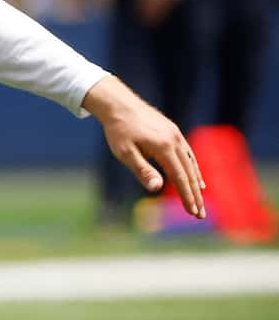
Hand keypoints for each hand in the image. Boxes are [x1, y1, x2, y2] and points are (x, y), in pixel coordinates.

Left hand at [83, 74, 204, 217]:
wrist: (119, 104)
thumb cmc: (118, 131)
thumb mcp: (125, 153)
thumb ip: (142, 170)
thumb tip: (157, 189)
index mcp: (164, 148)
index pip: (180, 178)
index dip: (187, 196)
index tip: (193, 212)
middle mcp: (175, 141)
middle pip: (189, 173)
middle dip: (195, 195)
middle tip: (200, 215)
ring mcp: (176, 135)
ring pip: (191, 163)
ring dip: (196, 182)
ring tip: (200, 199)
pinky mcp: (173, 132)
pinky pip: (187, 153)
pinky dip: (193, 167)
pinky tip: (194, 176)